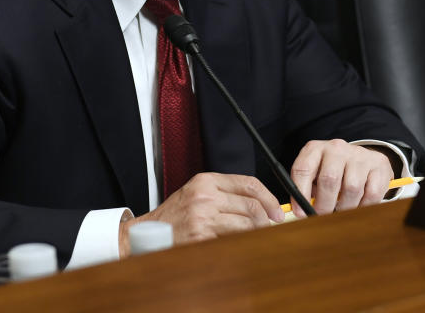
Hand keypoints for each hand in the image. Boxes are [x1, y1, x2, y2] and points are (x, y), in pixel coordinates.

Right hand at [119, 172, 283, 256]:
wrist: (147, 233)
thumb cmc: (175, 215)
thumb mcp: (197, 192)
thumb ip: (224, 193)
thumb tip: (259, 203)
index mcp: (206, 180)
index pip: (249, 183)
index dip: (268, 198)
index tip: (276, 210)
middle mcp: (205, 196)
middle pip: (251, 205)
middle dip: (266, 218)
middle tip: (271, 226)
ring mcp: (203, 217)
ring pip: (246, 223)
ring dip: (256, 232)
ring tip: (256, 235)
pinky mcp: (201, 237)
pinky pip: (232, 240)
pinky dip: (241, 243)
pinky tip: (241, 244)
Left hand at [289, 139, 392, 216]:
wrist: (361, 158)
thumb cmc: (332, 171)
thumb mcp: (314, 174)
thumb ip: (305, 190)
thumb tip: (301, 212)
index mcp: (315, 149)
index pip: (303, 169)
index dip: (300, 193)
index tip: (300, 213)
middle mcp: (337, 148)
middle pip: (329, 179)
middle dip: (324, 205)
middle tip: (323, 217)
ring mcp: (359, 154)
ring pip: (352, 188)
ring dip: (345, 207)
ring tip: (341, 211)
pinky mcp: (378, 164)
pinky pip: (372, 193)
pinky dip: (364, 206)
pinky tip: (358, 206)